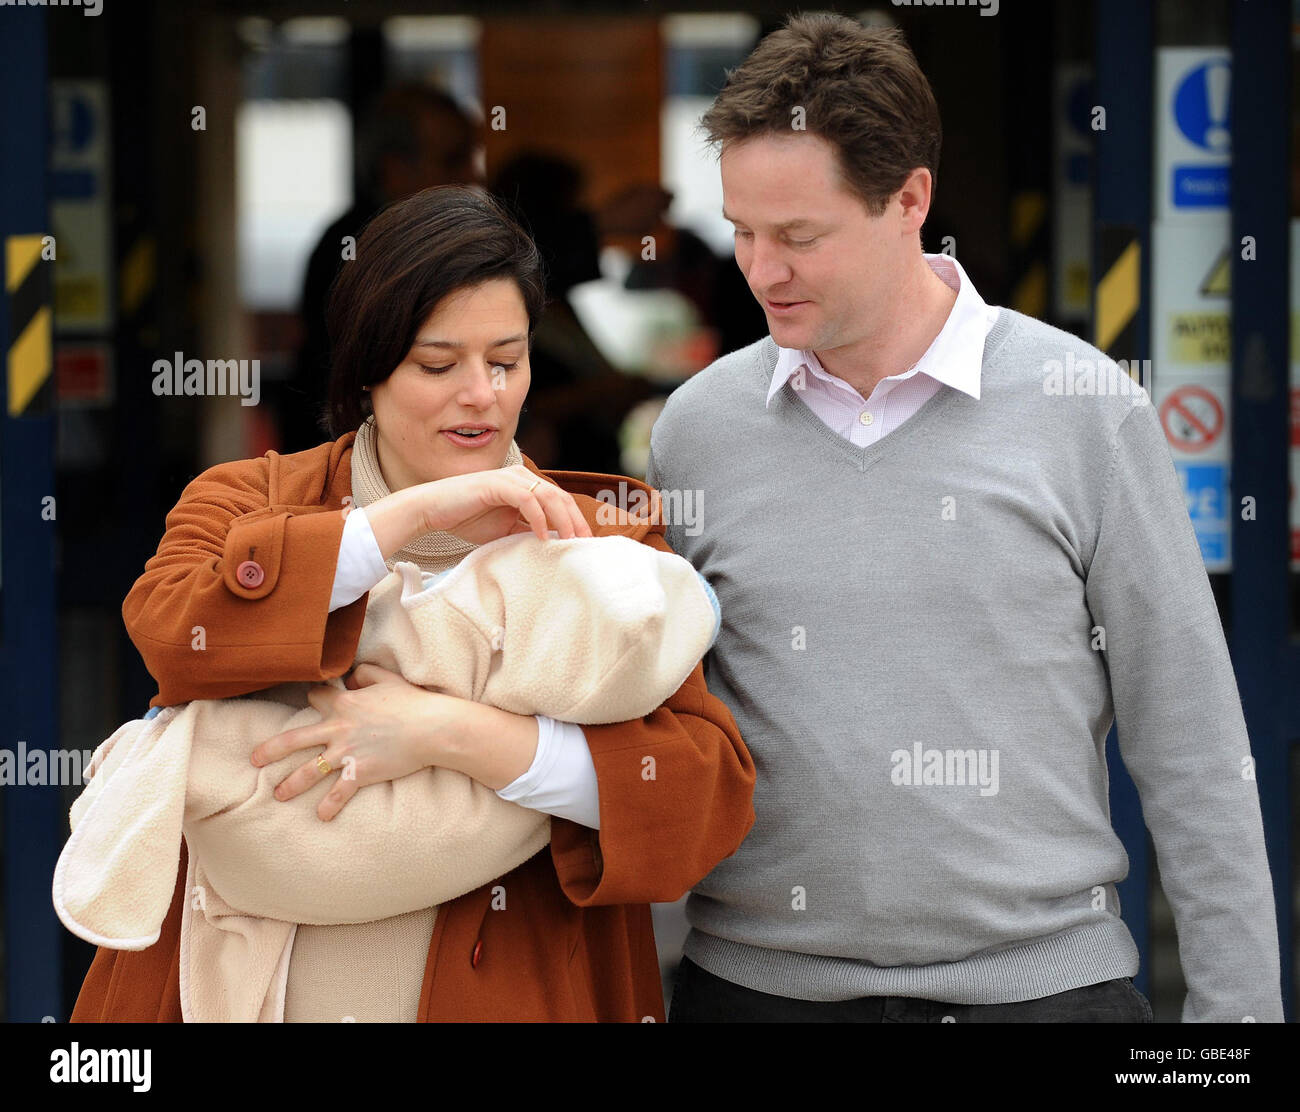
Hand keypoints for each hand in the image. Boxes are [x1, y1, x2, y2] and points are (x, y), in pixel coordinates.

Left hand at [249, 664, 465, 820]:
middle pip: (294, 740)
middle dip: (270, 750)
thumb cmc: (412, 701)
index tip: (311, 702)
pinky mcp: (360, 772)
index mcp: (343, 703)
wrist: (431, 727)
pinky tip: (321, 817)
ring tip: (279, 795)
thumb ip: (364, 673)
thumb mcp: (386, 678)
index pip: (314, 697)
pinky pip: (339, 793)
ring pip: (308, 771)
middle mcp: (337, 728)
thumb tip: (351, 678)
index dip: (313, 698)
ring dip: (291, 784)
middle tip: (255, 760)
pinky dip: (329, 806)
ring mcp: (346, 753)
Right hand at [419, 464, 593, 545]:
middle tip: (586, 544)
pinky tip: (544, 537)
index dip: (575, 521)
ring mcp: (510, 478)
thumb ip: (526, 532)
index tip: (585, 544)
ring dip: (563, 519)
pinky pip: (528, 499)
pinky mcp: (498, 484)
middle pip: (560, 497)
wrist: (433, 510)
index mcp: (525, 487)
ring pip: (548, 496)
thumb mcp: (504, 530)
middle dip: (576, 521)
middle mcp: (521, 478)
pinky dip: (539, 518)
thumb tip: (553, 546)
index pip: (559, 501)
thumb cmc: (465, 518)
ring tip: (570, 541)